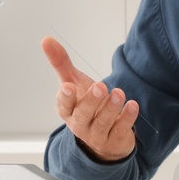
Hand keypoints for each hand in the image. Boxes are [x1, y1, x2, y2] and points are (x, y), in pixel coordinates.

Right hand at [41, 36, 138, 161]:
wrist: (104, 134)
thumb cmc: (86, 104)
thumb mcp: (73, 82)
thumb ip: (61, 63)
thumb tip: (46, 39)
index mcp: (67, 111)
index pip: (63, 105)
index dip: (65, 98)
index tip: (68, 87)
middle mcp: (80, 124)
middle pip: (83, 114)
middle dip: (92, 101)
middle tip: (100, 86)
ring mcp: (98, 135)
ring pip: (103, 122)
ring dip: (111, 107)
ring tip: (119, 93)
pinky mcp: (115, 140)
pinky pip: (121, 129)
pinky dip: (127, 117)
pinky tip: (132, 105)